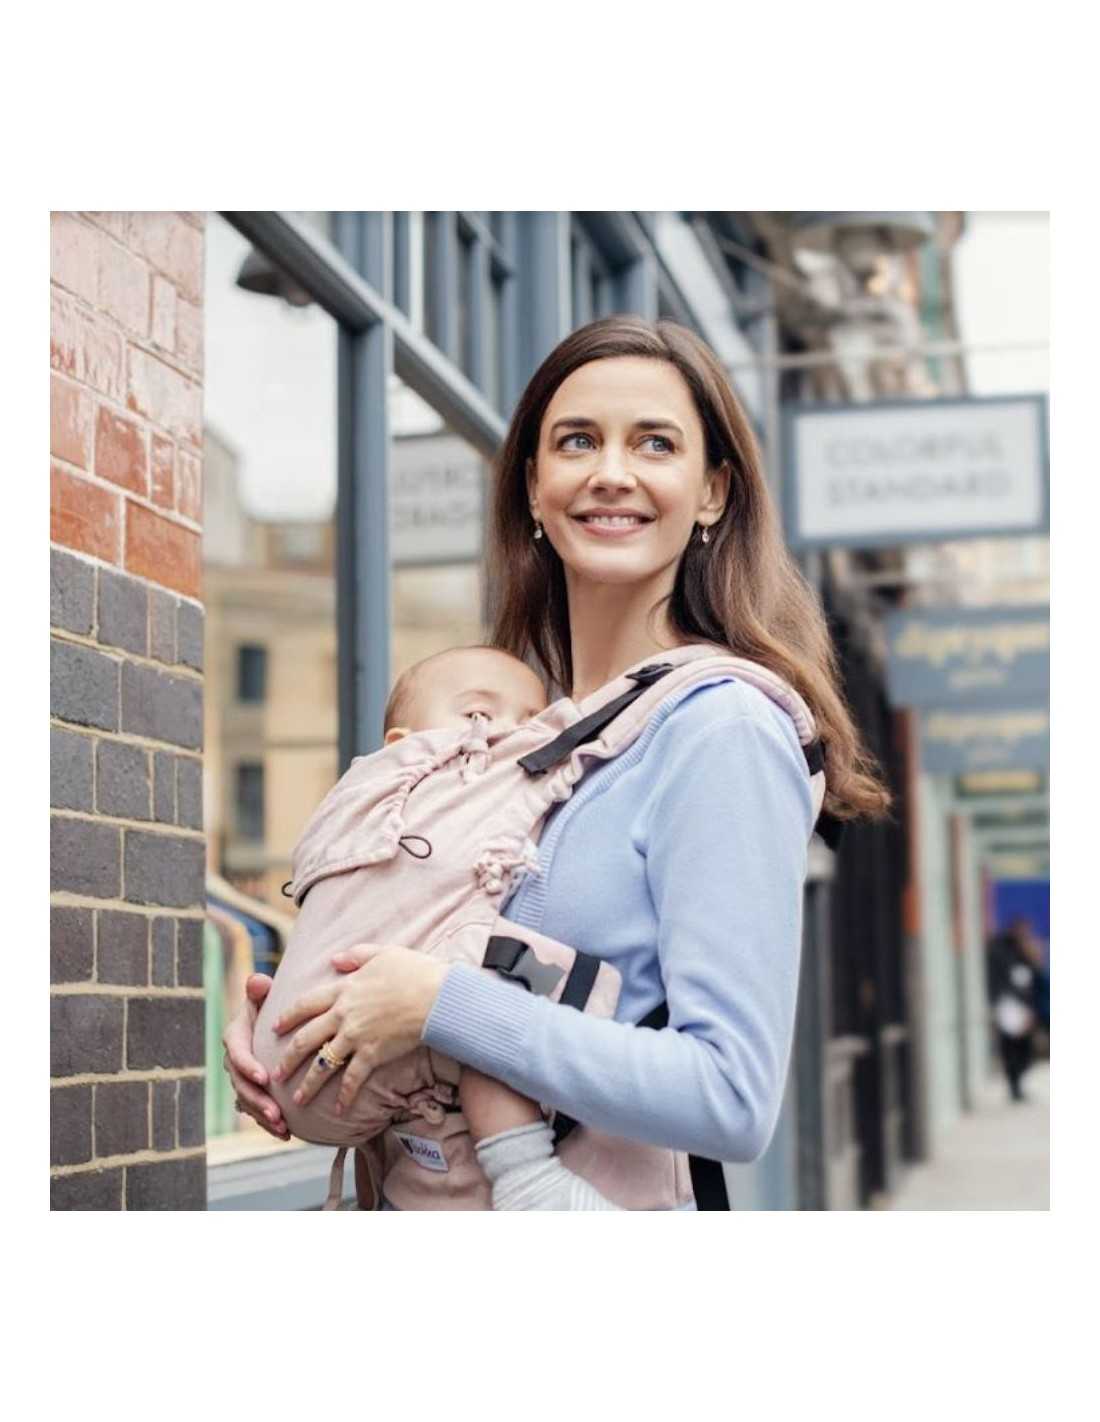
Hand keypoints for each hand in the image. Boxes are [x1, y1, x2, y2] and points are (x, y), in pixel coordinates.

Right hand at [221, 973, 290, 1139]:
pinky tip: (286, 1134)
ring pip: (248, 1102)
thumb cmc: (272, 1004)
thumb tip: (257, 981)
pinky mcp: (253, 1092)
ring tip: (283, 1127)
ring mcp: (242, 1079)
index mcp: (236, 1036)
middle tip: (276, 1113)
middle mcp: (235, 1061)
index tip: (264, 1077)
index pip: (237, 1053)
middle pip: (241, 1085)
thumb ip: (259, 990)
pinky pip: (257, 1111)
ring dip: (264, 1116)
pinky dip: (269, 1123)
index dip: (248, 1066)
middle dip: (258, 1100)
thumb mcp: (264, 995)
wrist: (275, 1022)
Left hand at [271, 943, 447, 1114]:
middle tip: (275, 1073)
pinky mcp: (372, 1053)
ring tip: (297, 1100)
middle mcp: (343, 1014)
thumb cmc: (415, 971)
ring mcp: (356, 1035)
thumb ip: (356, 954)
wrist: (436, 995)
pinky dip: (345, 1095)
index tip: (274, 1028)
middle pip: (306, 1038)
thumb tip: (334, 960)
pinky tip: (338, 1109)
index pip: (306, 1004)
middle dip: (288, 1058)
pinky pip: (352, 1078)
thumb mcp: (383, 953)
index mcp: (344, 989)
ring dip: (308, 1083)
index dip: (288, 1016)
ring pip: (323, 1063)